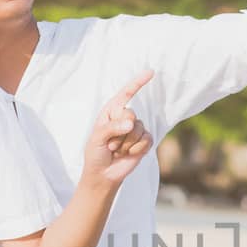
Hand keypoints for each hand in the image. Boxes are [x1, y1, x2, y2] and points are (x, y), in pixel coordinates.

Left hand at [83, 71, 154, 187]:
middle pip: (131, 114)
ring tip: (117, 150)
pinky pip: (146, 140)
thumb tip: (131, 123)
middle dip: (119, 132)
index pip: (126, 94)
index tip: (151, 72)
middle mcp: (124, 118)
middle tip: (110, 144)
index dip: (138, 83)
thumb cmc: (96, 153)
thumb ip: (112, 128)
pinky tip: (128, 154)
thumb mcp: (97, 138)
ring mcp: (136, 129)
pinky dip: (136, 149)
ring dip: (125, 144)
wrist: (103, 174)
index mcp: (111, 112)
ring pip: (138, 129)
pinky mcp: (144, 141)